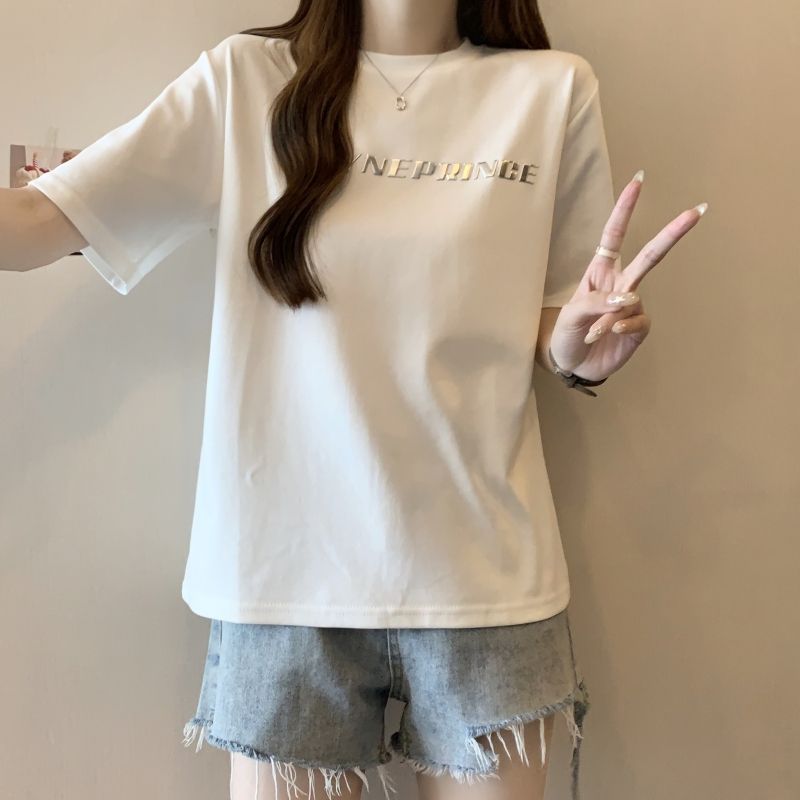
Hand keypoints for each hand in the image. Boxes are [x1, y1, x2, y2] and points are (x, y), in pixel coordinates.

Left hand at [549, 172, 706, 381]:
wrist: (571, 365)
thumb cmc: (565, 334)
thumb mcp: (570, 315)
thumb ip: (595, 302)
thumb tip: (629, 297)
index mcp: (600, 272)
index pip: (614, 236)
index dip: (624, 210)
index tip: (637, 182)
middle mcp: (620, 285)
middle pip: (650, 255)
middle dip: (672, 234)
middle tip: (696, 211)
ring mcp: (631, 307)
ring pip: (634, 300)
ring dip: (610, 317)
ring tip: (592, 333)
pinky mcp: (639, 329)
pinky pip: (638, 321)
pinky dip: (623, 327)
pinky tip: (610, 335)